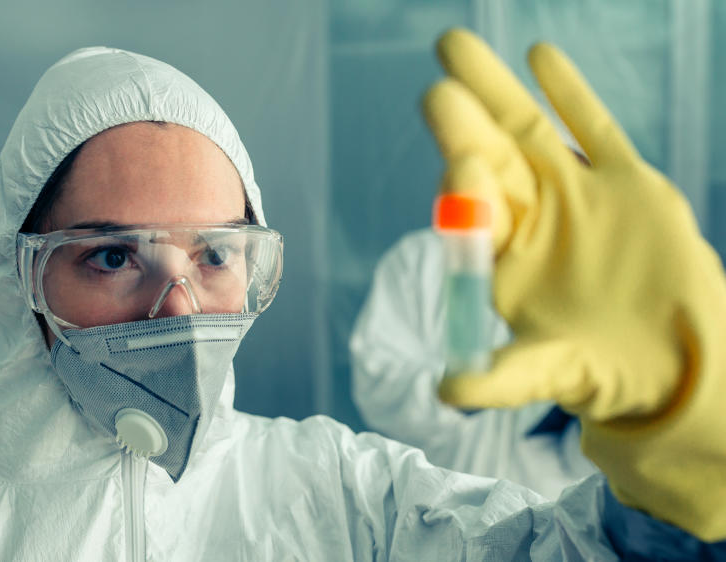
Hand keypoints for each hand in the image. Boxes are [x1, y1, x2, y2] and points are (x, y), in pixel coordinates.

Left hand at [423, 28, 725, 540]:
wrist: (671, 366)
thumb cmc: (600, 373)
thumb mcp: (549, 376)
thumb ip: (502, 380)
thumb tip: (446, 392)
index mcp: (501, 258)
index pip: (473, 214)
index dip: (465, 191)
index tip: (461, 168)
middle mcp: (530, 217)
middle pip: (489, 162)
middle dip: (462, 125)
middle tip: (437, 87)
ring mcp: (575, 194)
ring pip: (529, 132)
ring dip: (497, 92)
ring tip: (456, 49)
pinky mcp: (626, 182)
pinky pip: (594, 129)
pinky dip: (571, 94)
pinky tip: (541, 55)